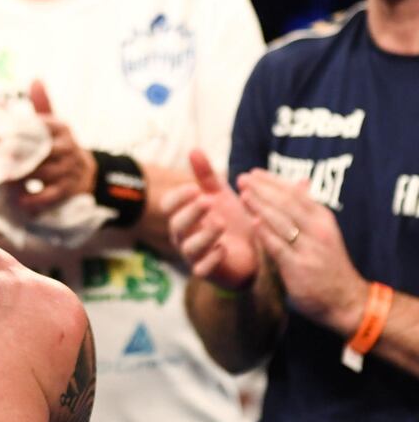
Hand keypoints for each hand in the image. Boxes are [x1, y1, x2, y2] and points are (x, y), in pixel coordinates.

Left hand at [12, 80, 96, 211]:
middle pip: (35, 150)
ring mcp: (70, 169)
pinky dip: (34, 199)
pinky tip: (18, 201)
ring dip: (19, 178)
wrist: (86, 173)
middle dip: (12, 157)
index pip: (34, 128)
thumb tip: (36, 79)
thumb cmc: (60, 145)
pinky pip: (50, 195)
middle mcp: (68, 146)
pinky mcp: (70, 190)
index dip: (11, 133)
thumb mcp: (53, 124)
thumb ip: (42, 104)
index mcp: (60, 128)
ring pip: (41, 172)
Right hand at [162, 150, 258, 289]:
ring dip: (203, 235)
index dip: (178, 197)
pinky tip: (224, 248)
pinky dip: (212, 259)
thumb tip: (194, 150)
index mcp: (184, 215)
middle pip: (176, 225)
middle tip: (207, 201)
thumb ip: (206, 175)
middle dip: (190, 213)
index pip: (169, 205)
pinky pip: (203, 269)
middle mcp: (184, 236)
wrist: (252, 252)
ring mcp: (195, 255)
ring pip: (189, 247)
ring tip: (220, 223)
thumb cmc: (231, 221)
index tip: (194, 188)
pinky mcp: (209, 272)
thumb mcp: (220, 195)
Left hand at [237, 169, 367, 333]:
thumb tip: (300, 181)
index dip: (272, 181)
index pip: (295, 193)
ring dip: (261, 206)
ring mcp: (309, 248)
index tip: (253, 172)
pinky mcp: (299, 267)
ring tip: (243, 194)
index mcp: (321, 217)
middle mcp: (317, 229)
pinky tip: (253, 222)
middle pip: (287, 203)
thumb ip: (307, 208)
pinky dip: (266, 233)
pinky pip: (279, 246)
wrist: (346, 299)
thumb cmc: (327, 262)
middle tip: (242, 178)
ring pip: (282, 221)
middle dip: (262, 189)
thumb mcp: (323, 231)